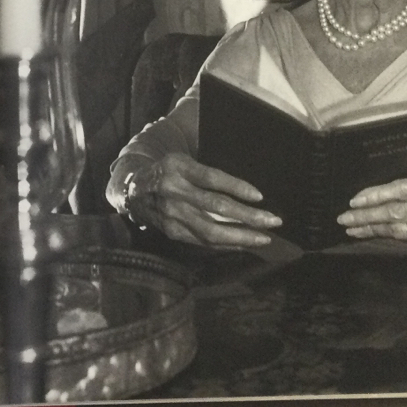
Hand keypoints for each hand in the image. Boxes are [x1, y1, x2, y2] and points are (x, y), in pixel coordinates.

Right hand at [123, 153, 281, 248]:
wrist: (134, 190)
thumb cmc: (169, 172)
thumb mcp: (183, 162)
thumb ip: (207, 174)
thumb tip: (247, 192)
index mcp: (178, 168)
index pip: (212, 178)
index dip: (236, 187)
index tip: (260, 196)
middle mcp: (174, 192)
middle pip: (216, 207)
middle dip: (248, 216)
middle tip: (273, 221)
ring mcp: (172, 215)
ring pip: (211, 230)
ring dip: (241, 236)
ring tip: (264, 238)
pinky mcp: (172, 232)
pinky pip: (204, 241)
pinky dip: (226, 244)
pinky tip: (244, 244)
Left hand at [335, 168, 406, 256]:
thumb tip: (385, 192)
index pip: (406, 189)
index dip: (378, 195)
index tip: (355, 199)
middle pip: (400, 213)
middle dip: (368, 216)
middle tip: (344, 217)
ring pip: (404, 231)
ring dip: (374, 230)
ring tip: (353, 228)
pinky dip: (393, 239)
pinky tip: (377, 236)